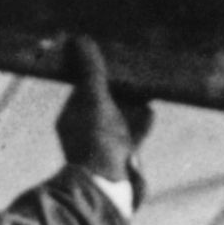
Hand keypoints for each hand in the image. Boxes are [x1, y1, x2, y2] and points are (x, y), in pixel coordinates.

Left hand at [57, 36, 152, 186]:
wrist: (109, 186)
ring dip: (133, 103)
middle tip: (135, 69)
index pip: (84, 88)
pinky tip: (151, 109)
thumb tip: (80, 39)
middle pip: (104, 102)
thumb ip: (91, 71)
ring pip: (120, 117)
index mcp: (72, 117)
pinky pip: (132, 133)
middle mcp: (85, 130)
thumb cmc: (97, 140)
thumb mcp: (95, 99)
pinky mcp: (123, 155)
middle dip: (120, 87)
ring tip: (147, 86)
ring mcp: (105, 143)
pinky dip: (141, 121)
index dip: (99, 73)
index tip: (115, 59)